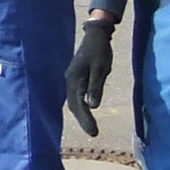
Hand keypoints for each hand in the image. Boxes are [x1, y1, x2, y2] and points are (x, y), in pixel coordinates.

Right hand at [65, 18, 115, 136]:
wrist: (96, 35)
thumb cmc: (100, 50)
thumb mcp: (100, 68)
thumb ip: (95, 87)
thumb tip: (92, 107)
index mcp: (74, 79)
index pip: (78, 104)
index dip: (85, 119)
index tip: (93, 132)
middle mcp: (69, 81)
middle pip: (73, 105)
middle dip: (83, 120)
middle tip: (93, 133)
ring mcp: (71, 80)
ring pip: (74, 102)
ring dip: (81, 115)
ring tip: (91, 127)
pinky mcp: (76, 78)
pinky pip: (77, 96)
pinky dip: (81, 107)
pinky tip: (87, 112)